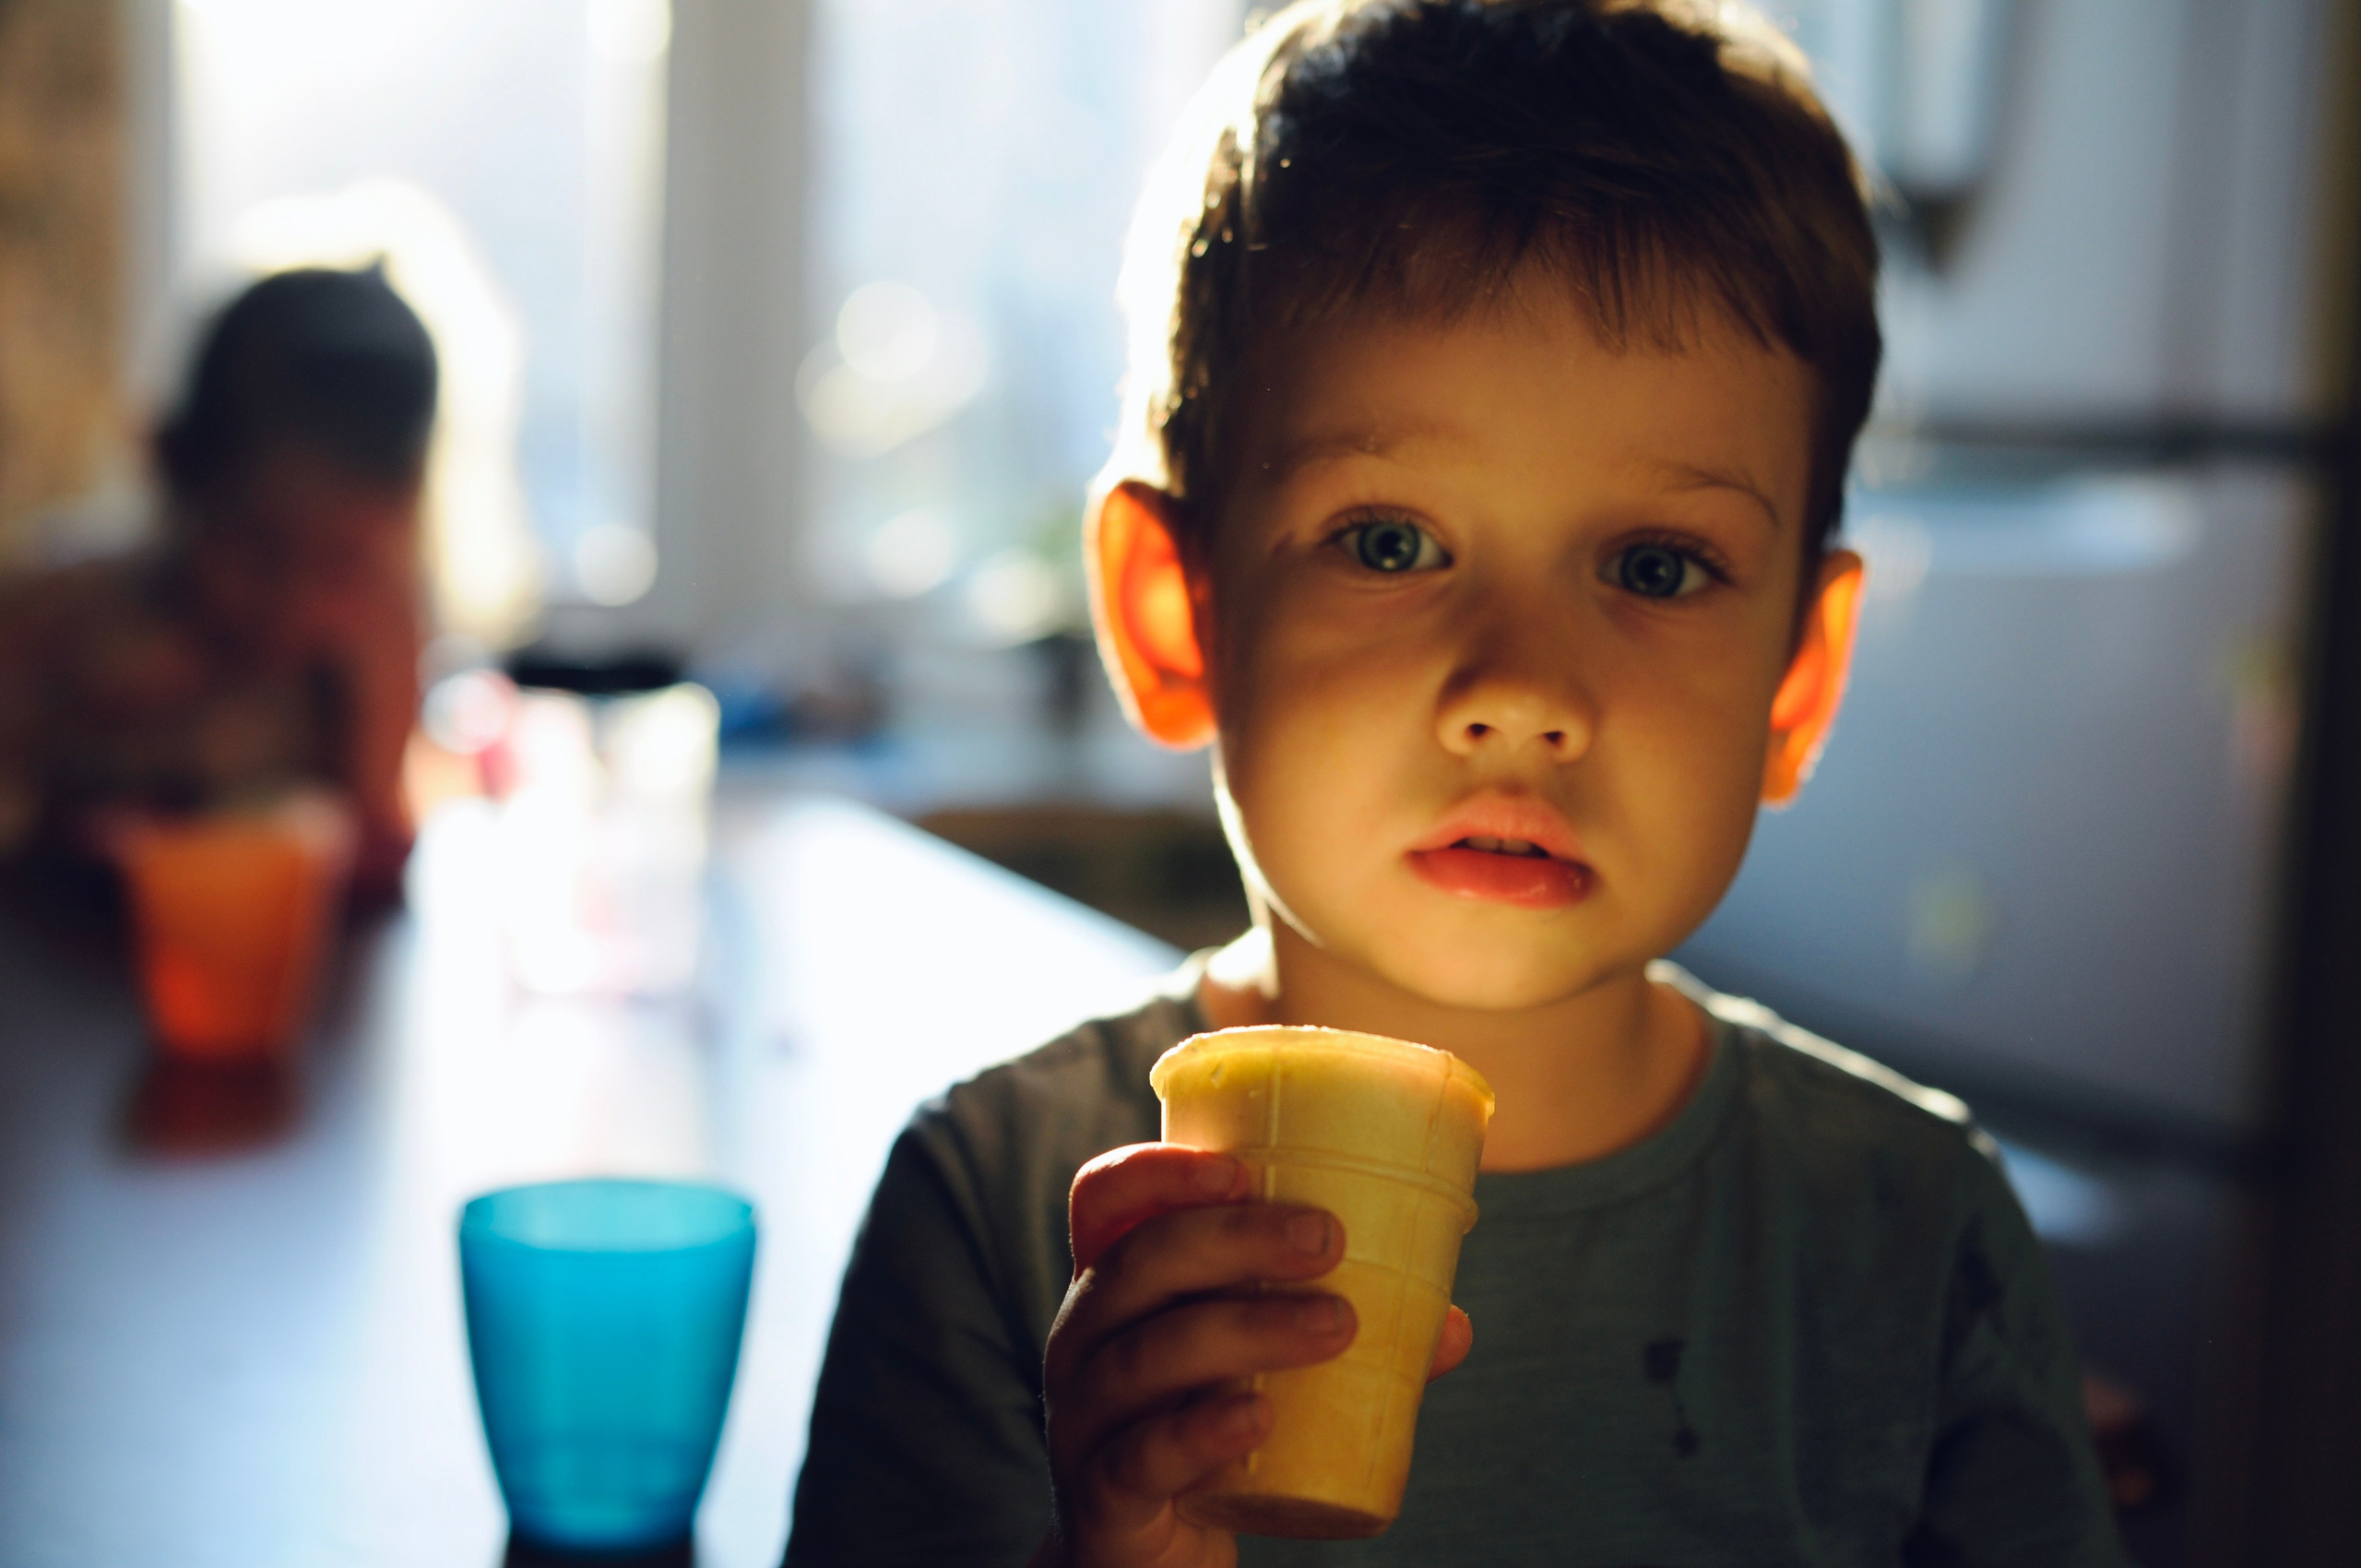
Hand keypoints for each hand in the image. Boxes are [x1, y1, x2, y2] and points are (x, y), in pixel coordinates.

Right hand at [1033, 1144, 1471, 1567]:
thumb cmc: (1209, 1435)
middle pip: (1138, 1263)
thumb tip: (1450, 1326)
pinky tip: (1257, 1419)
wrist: (1154, 1563)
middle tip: (1327, 1239)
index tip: (1241, 1169)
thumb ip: (1343, 1341)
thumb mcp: (1256, 1372)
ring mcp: (1082, 1419)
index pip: (1104, 1200)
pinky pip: (1141, 1456)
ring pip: (1147, 1356)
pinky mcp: (1101, 1498)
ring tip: (1337, 1325)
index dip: (1159, 1172)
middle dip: (1235, 1239)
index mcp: (1114, 1288)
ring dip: (1246, 1329)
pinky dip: (1200, 1432)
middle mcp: (1083, 1340)